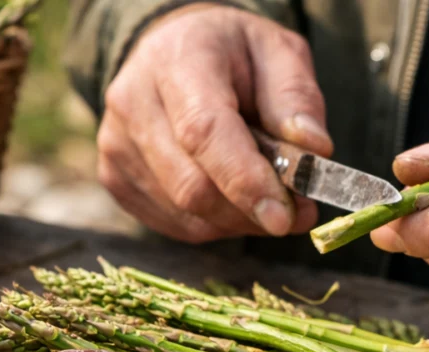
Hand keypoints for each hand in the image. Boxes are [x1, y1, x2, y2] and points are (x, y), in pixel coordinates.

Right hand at [97, 4, 330, 242]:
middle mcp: (133, 101)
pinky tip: (232, 197)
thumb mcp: (279, 53)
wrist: (173, 49)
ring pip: (185, 213)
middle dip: (250, 211)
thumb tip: (314, 152)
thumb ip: (297, 100)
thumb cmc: (231, 54)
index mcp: (177, 60)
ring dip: (238, 221)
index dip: (244, 182)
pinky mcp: (114, 176)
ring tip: (266, 196)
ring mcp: (116, 143)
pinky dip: (214, 224)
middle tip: (298, 211)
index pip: (204, 132)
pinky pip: (174, 224)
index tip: (284, 218)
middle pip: (191, 185)